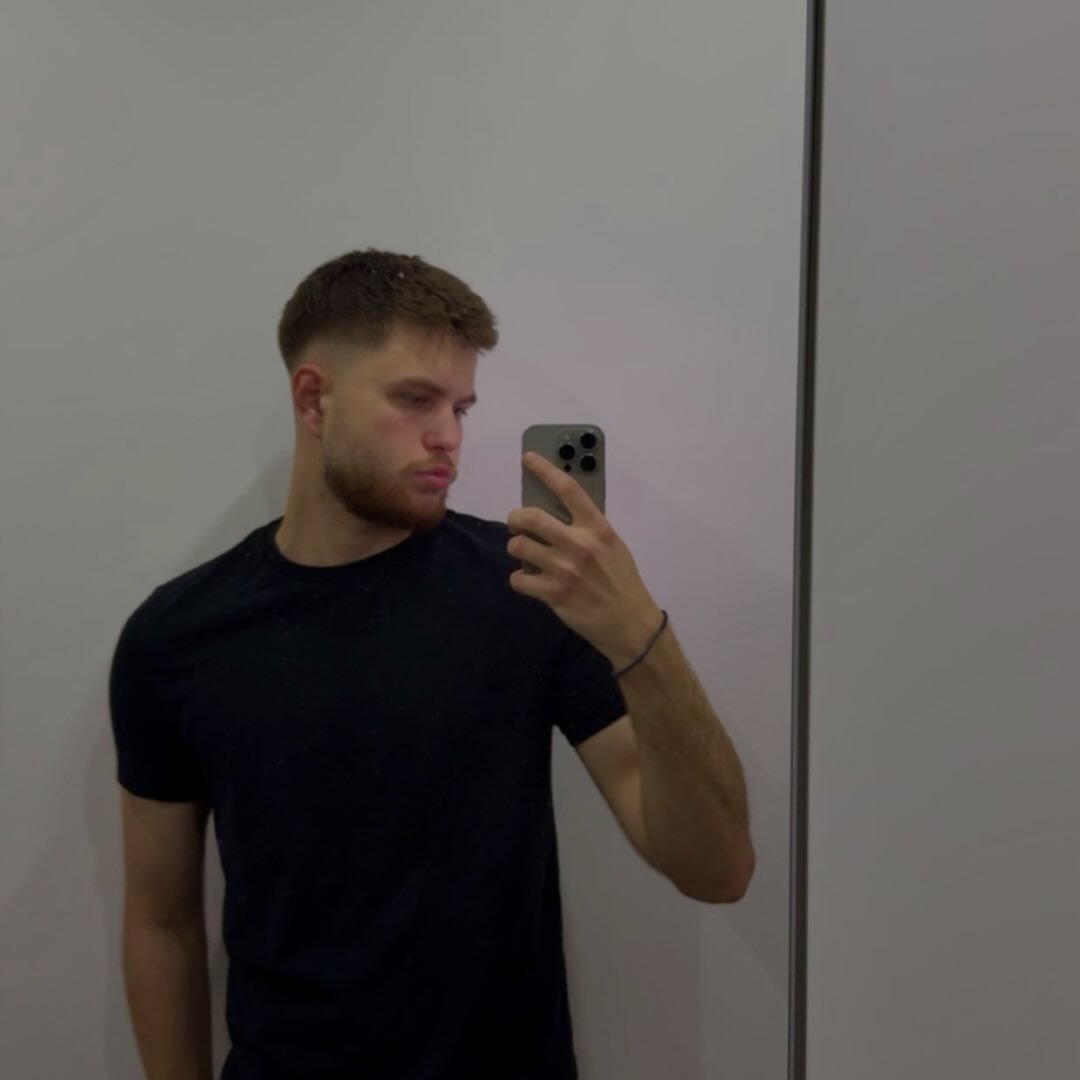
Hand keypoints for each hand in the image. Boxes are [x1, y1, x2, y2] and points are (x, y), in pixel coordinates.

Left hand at [506, 452, 662, 666]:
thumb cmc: (622, 581)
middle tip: (517, 524)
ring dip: (517, 548)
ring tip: (526, 554)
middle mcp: (579, 544)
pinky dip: (519, 580)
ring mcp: (564, 569)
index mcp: (597, 528)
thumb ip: (588, 529)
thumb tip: (557, 512)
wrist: (629, 623)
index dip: (544, 470)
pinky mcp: (552, 593)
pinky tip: (529, 582)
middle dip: (515, 518)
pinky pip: (518, 579)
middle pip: (530, 517)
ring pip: (518, 547)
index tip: (528, 459)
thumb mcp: (613, 546)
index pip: (568, 489)